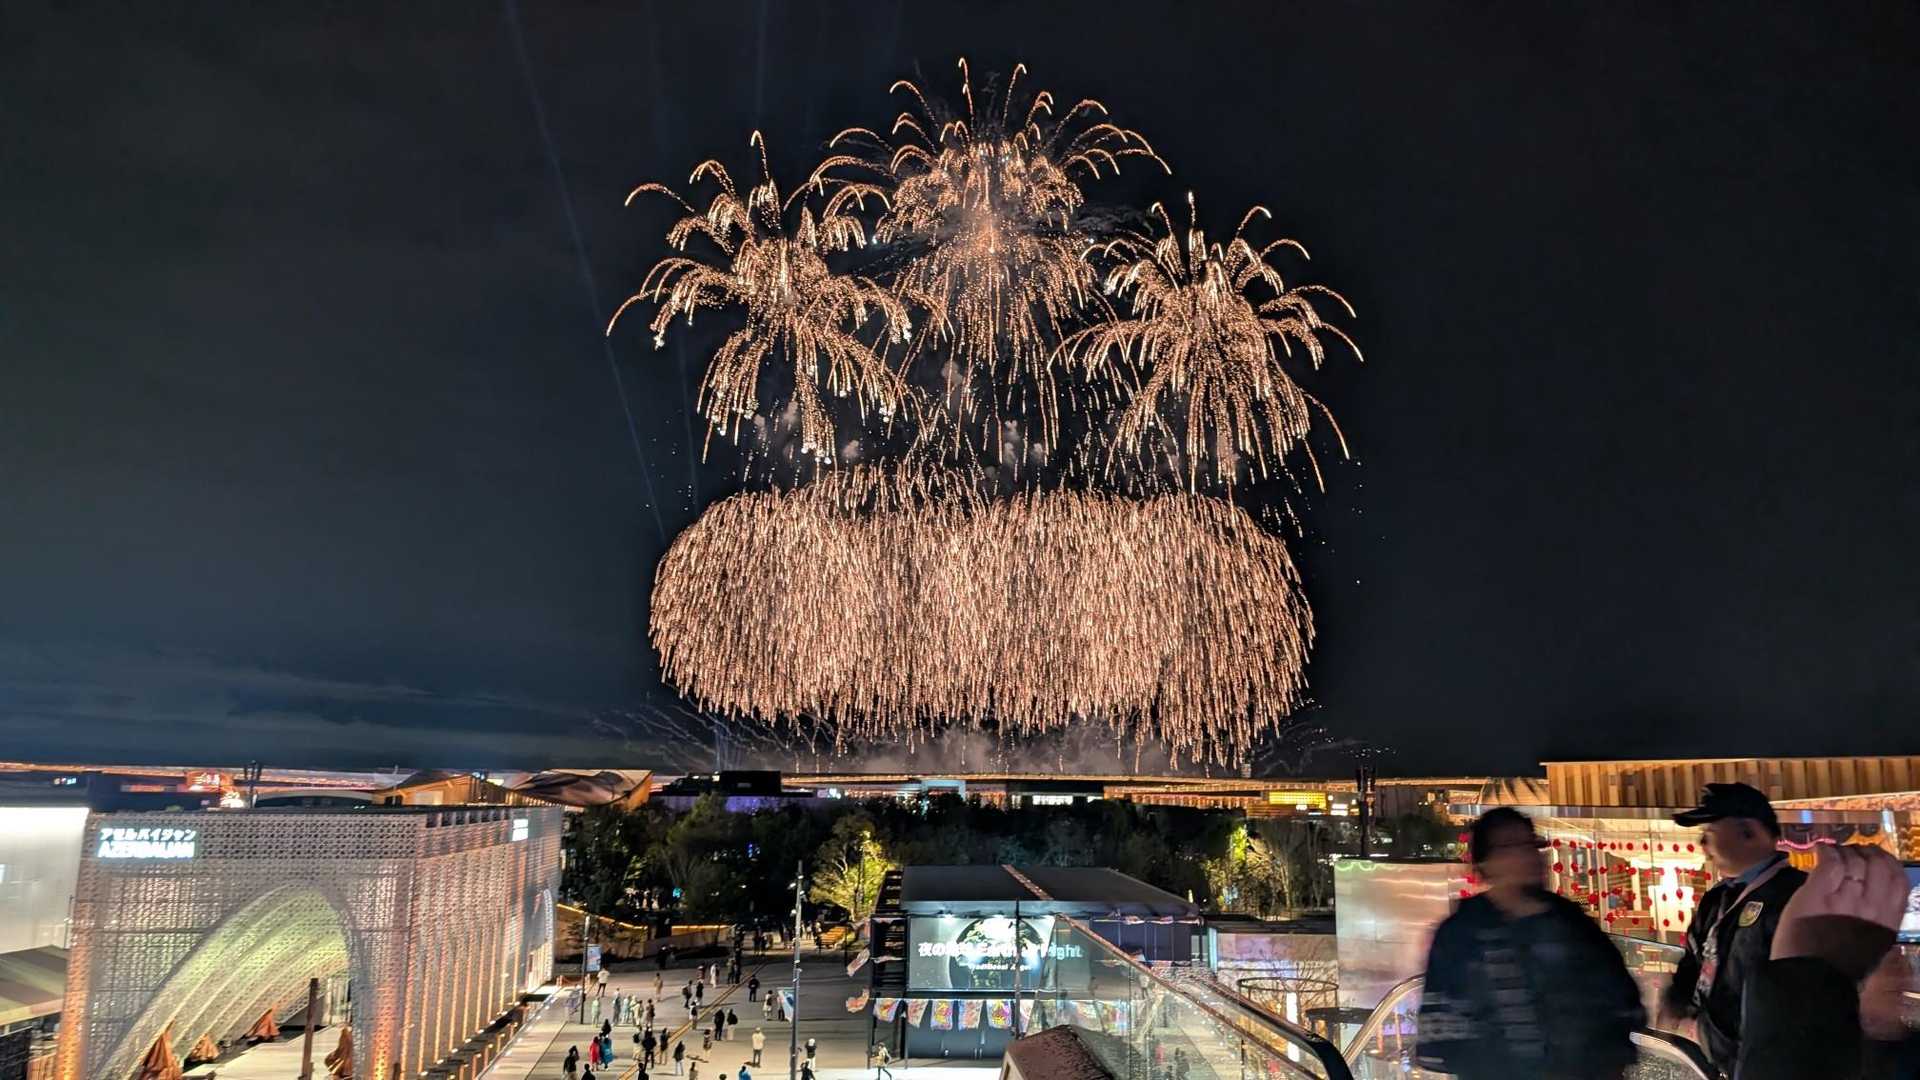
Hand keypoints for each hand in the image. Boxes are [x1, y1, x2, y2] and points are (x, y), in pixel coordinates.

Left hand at [1771, 843, 1906, 961]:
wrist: (1809, 979)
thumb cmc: (1838, 967)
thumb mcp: (1871, 946)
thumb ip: (1877, 921)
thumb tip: (1873, 897)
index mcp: (1888, 922)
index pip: (1900, 880)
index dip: (1889, 863)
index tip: (1877, 858)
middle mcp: (1872, 908)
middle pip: (1879, 864)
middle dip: (1866, 852)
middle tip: (1851, 852)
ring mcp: (1846, 899)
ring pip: (1854, 860)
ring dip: (1843, 852)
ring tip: (1833, 854)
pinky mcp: (1819, 894)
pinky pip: (1830, 861)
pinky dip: (1826, 851)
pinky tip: (1820, 851)